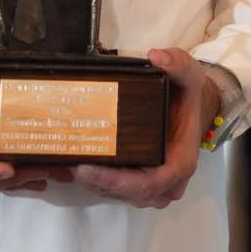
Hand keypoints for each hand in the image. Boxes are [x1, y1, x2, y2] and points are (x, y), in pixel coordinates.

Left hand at [58, 43, 225, 209]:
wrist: (190, 110)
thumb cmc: (187, 98)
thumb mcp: (189, 75)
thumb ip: (178, 63)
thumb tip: (156, 57)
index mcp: (180, 163)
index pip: (148, 183)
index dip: (116, 182)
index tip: (87, 169)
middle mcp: (166, 183)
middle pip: (127, 193)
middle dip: (96, 183)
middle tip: (67, 164)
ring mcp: (150, 187)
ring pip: (117, 194)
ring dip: (89, 183)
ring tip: (61, 163)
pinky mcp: (135, 184)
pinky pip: (111, 189)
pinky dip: (88, 181)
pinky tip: (65, 167)